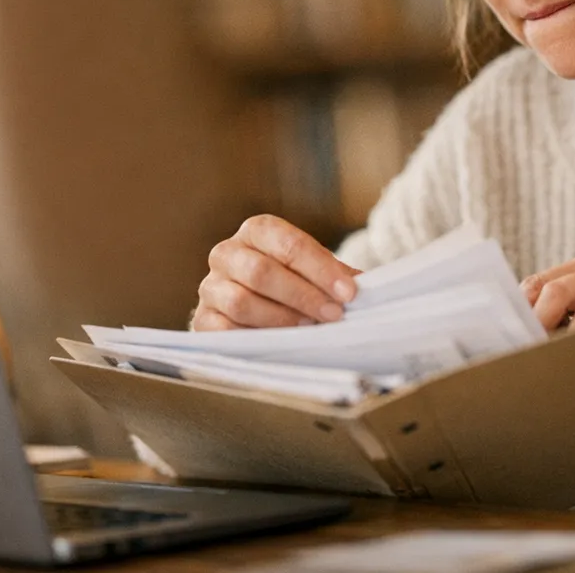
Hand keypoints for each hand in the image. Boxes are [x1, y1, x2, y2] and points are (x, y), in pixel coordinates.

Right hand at [190, 215, 359, 330]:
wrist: (252, 301)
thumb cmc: (291, 281)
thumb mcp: (313, 270)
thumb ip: (336, 275)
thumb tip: (372, 289)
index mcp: (257, 230)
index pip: (288, 243)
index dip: (320, 268)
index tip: (349, 292)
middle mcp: (227, 253)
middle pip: (261, 272)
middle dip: (303, 295)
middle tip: (334, 315)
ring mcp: (211, 287)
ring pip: (241, 302)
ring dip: (281, 319)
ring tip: (310, 330)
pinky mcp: (203, 319)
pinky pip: (223, 331)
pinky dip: (255, 338)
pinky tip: (281, 344)